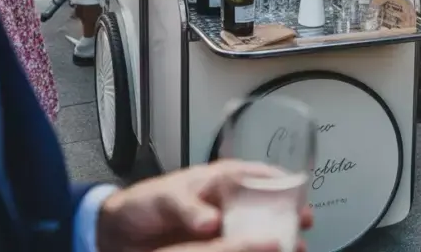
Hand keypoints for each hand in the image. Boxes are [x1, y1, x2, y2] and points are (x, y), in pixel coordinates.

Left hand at [97, 160, 313, 251]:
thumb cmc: (143, 203)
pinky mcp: (216, 250)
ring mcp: (224, 231)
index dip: (283, 186)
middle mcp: (228, 205)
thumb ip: (187, 207)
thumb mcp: (164, 197)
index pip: (259, 177)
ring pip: (257, 235)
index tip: (299, 200)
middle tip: (301, 233)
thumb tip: (211, 221)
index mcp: (220, 181)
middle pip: (266, 210)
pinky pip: (239, 251)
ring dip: (275, 242)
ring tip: (292, 250)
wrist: (118, 234)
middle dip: (286, 220)